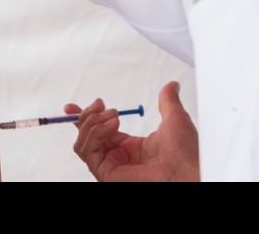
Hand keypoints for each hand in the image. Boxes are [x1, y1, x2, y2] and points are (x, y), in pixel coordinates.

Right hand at [65, 81, 199, 181]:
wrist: (187, 170)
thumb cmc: (186, 154)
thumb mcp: (174, 119)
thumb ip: (168, 101)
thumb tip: (172, 85)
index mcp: (129, 148)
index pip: (97, 131)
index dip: (82, 118)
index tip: (72, 106)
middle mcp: (117, 158)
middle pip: (85, 134)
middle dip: (87, 115)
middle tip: (102, 104)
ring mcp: (110, 166)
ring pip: (82, 142)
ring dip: (92, 122)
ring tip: (113, 116)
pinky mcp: (105, 173)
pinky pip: (87, 150)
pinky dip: (94, 133)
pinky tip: (112, 126)